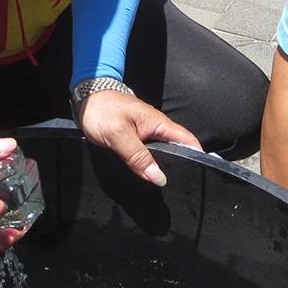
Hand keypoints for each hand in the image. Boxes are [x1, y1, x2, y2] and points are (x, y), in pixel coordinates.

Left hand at [76, 89, 201, 186]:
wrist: (86, 98)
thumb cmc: (101, 110)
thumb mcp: (118, 135)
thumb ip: (138, 157)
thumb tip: (158, 178)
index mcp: (159, 124)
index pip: (188, 141)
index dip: (199, 158)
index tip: (200, 177)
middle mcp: (156, 128)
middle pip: (178, 150)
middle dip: (182, 167)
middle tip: (183, 189)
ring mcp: (147, 132)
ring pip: (163, 153)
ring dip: (165, 167)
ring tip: (167, 187)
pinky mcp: (137, 137)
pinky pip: (150, 153)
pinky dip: (151, 164)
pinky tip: (147, 176)